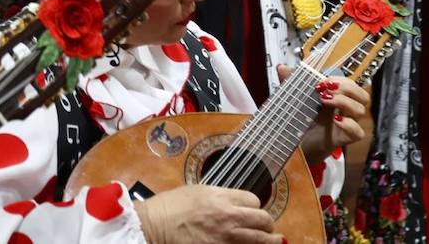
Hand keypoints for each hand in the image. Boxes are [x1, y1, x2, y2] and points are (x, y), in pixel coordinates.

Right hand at [135, 185, 278, 243]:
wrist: (154, 225)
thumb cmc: (170, 206)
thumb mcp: (196, 191)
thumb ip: (219, 196)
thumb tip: (234, 203)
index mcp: (221, 197)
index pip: (254, 201)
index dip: (254, 207)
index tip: (252, 211)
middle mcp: (228, 216)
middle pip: (263, 220)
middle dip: (267, 224)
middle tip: (267, 228)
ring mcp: (226, 237)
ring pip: (261, 240)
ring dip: (270, 241)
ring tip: (274, 241)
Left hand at [275, 65, 370, 162]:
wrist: (297, 142)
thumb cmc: (301, 118)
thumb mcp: (296, 97)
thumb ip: (291, 81)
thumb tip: (282, 67)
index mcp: (338, 97)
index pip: (351, 84)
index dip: (341, 80)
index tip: (322, 80)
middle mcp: (346, 110)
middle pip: (363, 95)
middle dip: (347, 88)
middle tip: (326, 88)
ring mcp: (348, 124)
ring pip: (360, 110)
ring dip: (344, 102)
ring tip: (324, 101)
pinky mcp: (345, 139)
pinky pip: (358, 132)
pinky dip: (349, 124)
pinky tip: (335, 120)